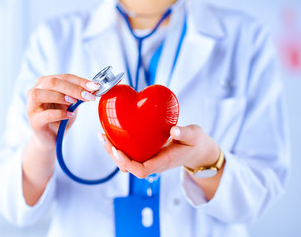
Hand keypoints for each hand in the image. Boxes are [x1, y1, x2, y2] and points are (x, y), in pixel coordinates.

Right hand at [27, 74, 99, 152]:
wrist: (52, 137)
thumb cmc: (61, 118)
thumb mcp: (72, 104)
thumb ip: (78, 95)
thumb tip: (92, 89)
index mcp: (46, 83)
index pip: (64, 77)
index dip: (80, 81)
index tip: (94, 86)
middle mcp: (36, 91)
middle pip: (53, 82)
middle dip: (73, 88)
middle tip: (88, 95)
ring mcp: (32, 106)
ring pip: (41, 94)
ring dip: (60, 96)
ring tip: (74, 102)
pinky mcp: (34, 121)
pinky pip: (45, 114)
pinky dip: (59, 114)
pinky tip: (69, 115)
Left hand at [99, 125, 219, 178]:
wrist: (197, 151)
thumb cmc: (195, 143)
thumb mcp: (194, 136)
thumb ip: (185, 133)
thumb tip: (174, 130)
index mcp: (163, 161)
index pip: (142, 170)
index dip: (128, 163)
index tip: (118, 150)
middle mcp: (153, 163)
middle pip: (128, 167)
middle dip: (113, 154)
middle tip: (104, 137)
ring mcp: (149, 159)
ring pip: (126, 162)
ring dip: (112, 150)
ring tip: (103, 135)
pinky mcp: (146, 153)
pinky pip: (129, 154)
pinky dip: (118, 145)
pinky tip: (113, 133)